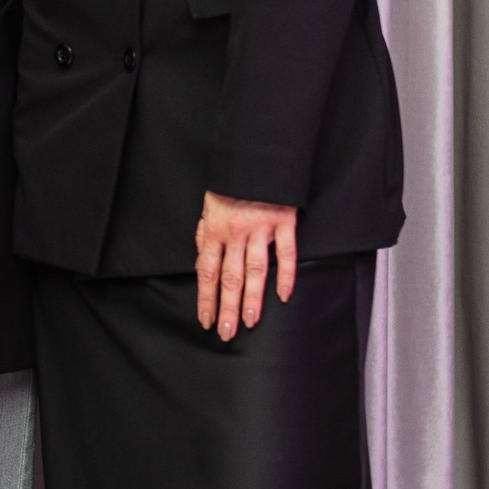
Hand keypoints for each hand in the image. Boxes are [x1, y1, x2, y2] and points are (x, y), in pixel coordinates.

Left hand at [195, 192, 297, 340]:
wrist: (256, 156)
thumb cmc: (231, 183)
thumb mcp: (209, 206)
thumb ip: (206, 235)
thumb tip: (201, 261)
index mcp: (214, 229)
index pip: (207, 272)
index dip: (206, 299)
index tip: (206, 320)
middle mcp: (235, 232)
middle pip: (230, 278)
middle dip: (227, 308)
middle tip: (227, 332)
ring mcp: (261, 228)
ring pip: (256, 270)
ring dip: (253, 299)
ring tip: (251, 321)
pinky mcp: (284, 221)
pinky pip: (286, 253)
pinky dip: (286, 275)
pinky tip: (283, 296)